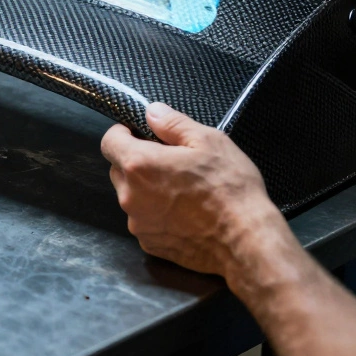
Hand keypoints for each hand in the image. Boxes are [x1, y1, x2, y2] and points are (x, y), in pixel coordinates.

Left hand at [101, 102, 285, 277]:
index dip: (123, 133)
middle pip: (118, 170)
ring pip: (131, 197)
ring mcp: (138, 223)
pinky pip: (144, 220)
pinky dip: (157, 214)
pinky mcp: (149, 243)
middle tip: (170, 162)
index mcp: (140, 165)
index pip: (109, 142)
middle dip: (137, 162)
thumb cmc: (230, 190)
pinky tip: (184, 212)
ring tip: (182, 190)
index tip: (140, 134)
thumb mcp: (208, 141)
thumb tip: (152, 112)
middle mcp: (130, 196)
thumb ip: (173, 123)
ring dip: (147, 189)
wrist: (246, 240)